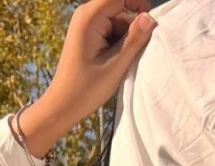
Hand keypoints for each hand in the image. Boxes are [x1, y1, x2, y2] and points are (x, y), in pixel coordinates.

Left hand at [20, 0, 156, 158]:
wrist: (63, 106)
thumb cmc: (86, 89)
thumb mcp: (115, 65)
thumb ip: (134, 39)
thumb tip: (150, 18)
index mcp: (89, 17)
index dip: (138, 3)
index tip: (151, 24)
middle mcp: (86, 16)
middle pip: (120, 9)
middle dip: (132, 29)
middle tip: (133, 54)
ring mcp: (87, 26)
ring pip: (118, 24)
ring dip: (126, 41)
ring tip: (121, 64)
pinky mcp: (89, 37)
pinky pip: (111, 33)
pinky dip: (119, 46)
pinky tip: (116, 64)